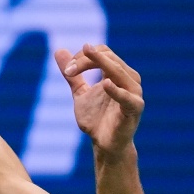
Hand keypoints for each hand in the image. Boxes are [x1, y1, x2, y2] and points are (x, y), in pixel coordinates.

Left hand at [56, 43, 143, 157]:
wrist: (104, 143)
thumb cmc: (96, 118)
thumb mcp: (80, 93)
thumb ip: (72, 74)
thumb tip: (58, 50)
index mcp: (117, 73)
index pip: (103, 52)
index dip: (84, 56)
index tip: (68, 70)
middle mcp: (129, 79)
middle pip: (110, 58)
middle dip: (86, 61)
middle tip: (68, 71)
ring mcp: (134, 93)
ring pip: (120, 72)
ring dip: (98, 66)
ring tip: (76, 69)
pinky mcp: (135, 108)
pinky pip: (128, 97)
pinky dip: (117, 90)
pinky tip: (106, 84)